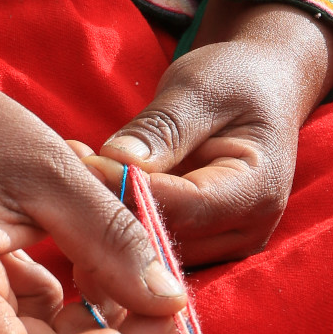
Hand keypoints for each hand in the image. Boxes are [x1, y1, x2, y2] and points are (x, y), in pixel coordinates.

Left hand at [72, 0, 332, 266]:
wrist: (262, 91)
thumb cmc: (235, 82)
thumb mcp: (199, 88)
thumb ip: (162, 128)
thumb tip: (119, 162)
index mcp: (258, 189)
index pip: (188, 207)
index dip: (132, 191)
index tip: (86, 163)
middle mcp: (248, 230)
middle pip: (168, 239)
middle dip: (115, 205)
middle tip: (70, 163)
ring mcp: (226, 246)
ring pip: (154, 251)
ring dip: (111, 215)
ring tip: (77, 169)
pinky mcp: (203, 246)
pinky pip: (153, 246)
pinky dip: (121, 220)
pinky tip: (92, 188)